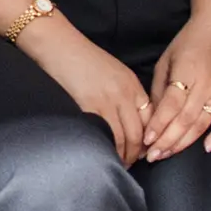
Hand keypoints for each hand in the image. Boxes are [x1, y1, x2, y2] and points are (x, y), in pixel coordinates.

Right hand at [19, 19, 149, 160]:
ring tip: (116, 164)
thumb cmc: (82, 58)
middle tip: (130, 164)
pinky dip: (106, 149)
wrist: (59, 46)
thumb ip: (125, 93)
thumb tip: (129, 120)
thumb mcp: (113, 72)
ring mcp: (108, 101)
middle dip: (136, 154)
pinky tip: (103, 155)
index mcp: (132, 84)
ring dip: (122, 156)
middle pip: (139, 133)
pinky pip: (104, 135)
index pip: (150, 119)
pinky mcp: (90, 107)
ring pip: (124, 139)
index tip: (142, 151)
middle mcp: (125, 94)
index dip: (147, 139)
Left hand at [143, 16, 210, 161]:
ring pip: (201, 125)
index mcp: (186, 73)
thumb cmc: (188, 43)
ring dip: (183, 143)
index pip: (171, 106)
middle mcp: (205, 86)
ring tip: (166, 155)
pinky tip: (207, 148)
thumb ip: (160, 88)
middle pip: (184, 120)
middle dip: (167, 141)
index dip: (158, 125)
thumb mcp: (166, 60)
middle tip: (152, 156)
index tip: (147, 140)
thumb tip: (152, 117)